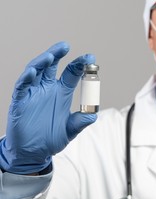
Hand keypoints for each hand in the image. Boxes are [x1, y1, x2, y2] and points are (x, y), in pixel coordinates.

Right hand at [0, 42, 96, 173]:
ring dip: (42, 62)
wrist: (33, 153)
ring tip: (50, 56)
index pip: (71, 73)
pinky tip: (33, 72)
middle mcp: (47, 90)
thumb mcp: (71, 130)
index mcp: (62, 93)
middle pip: (52, 66)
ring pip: (36, 72)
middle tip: (65, 46)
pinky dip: (26, 78)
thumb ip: (81, 120)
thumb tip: (93, 114)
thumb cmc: (51, 139)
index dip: (79, 65)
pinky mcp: (20, 102)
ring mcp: (33, 94)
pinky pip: (22, 87)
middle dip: (57, 54)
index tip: (90, 58)